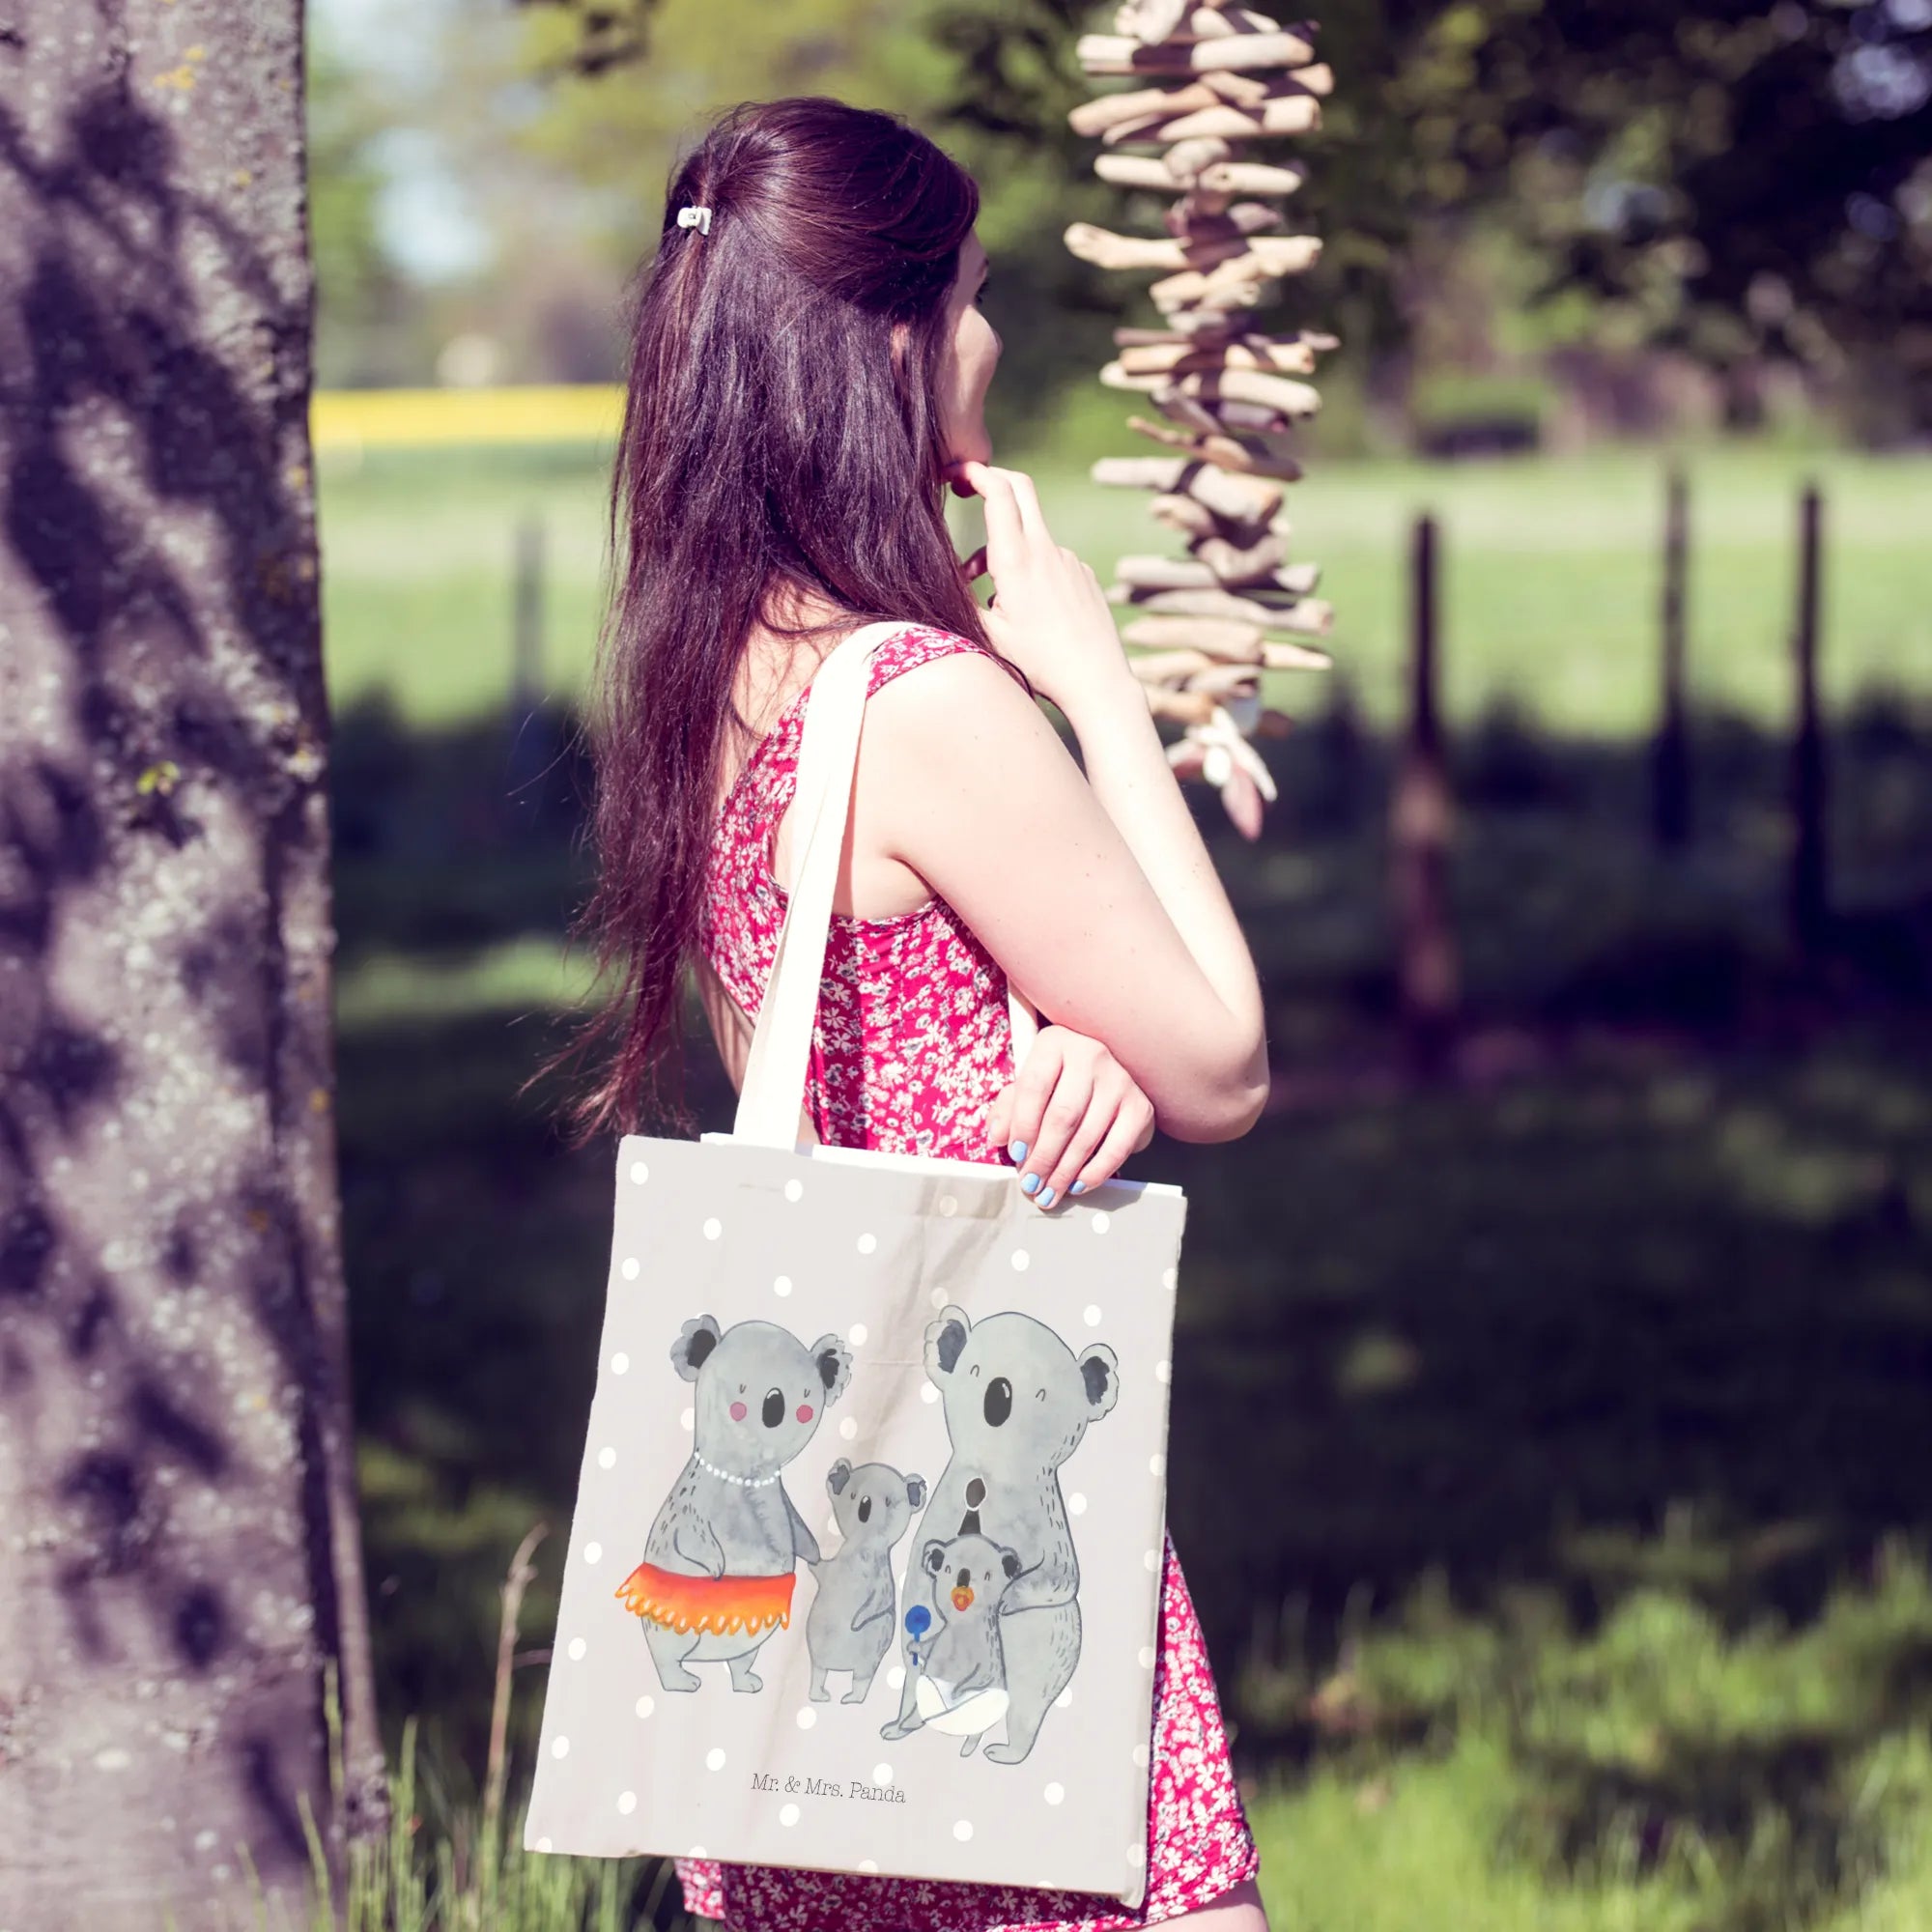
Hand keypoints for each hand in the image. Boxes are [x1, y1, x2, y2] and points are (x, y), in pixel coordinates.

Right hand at [944, 458, 1132, 719]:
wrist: (1097, 681)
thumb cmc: (1040, 663)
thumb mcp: (989, 635)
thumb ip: (963, 600)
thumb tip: (943, 581)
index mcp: (1017, 560)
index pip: (999, 492)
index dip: (975, 473)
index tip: (956, 472)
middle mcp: (1046, 550)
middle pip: (1021, 488)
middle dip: (993, 480)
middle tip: (969, 487)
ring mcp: (1070, 560)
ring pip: (1030, 535)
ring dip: (1005, 549)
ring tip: (992, 596)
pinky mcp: (1084, 574)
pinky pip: (1051, 560)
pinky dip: (1030, 570)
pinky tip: (1030, 610)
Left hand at [986, 1025, 1155, 1209]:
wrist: (1105, 1078)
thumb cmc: (1058, 1082)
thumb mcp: (1027, 1086)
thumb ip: (1008, 1109)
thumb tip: (997, 1136)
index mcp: (1055, 1043)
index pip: (1034, 1086)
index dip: (1022, 1124)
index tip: (1015, 1154)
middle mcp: (1091, 1055)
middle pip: (1063, 1115)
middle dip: (1043, 1157)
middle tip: (1030, 1184)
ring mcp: (1120, 1080)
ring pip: (1087, 1135)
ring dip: (1064, 1172)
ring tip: (1048, 1192)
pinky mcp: (1140, 1106)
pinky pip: (1117, 1148)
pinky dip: (1096, 1172)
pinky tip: (1078, 1185)